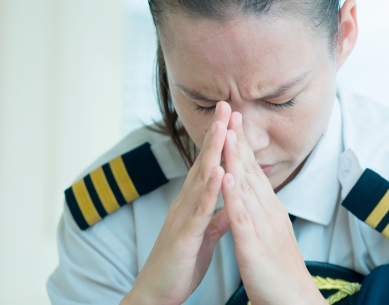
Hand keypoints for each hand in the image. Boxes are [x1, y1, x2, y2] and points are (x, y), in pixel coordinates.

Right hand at [121, 102, 233, 304]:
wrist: (157, 293)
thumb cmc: (180, 263)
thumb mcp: (204, 235)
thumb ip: (217, 215)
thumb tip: (231, 200)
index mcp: (193, 203)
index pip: (209, 164)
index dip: (220, 140)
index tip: (231, 115)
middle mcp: (185, 203)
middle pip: (203, 162)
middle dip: (215, 133)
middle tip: (225, 103)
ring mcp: (183, 217)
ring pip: (200, 179)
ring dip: (212, 151)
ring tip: (223, 126)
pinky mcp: (184, 235)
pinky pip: (199, 210)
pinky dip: (211, 190)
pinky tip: (221, 172)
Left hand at [221, 112, 325, 304]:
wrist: (292, 300)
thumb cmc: (277, 272)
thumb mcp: (267, 235)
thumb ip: (259, 214)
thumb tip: (252, 197)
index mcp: (269, 210)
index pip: (255, 172)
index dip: (244, 146)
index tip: (235, 122)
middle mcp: (269, 212)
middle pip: (253, 171)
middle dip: (241, 142)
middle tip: (232, 112)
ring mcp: (262, 227)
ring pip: (248, 187)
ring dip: (237, 159)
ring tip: (228, 133)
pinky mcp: (254, 245)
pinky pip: (242, 217)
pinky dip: (234, 196)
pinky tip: (227, 177)